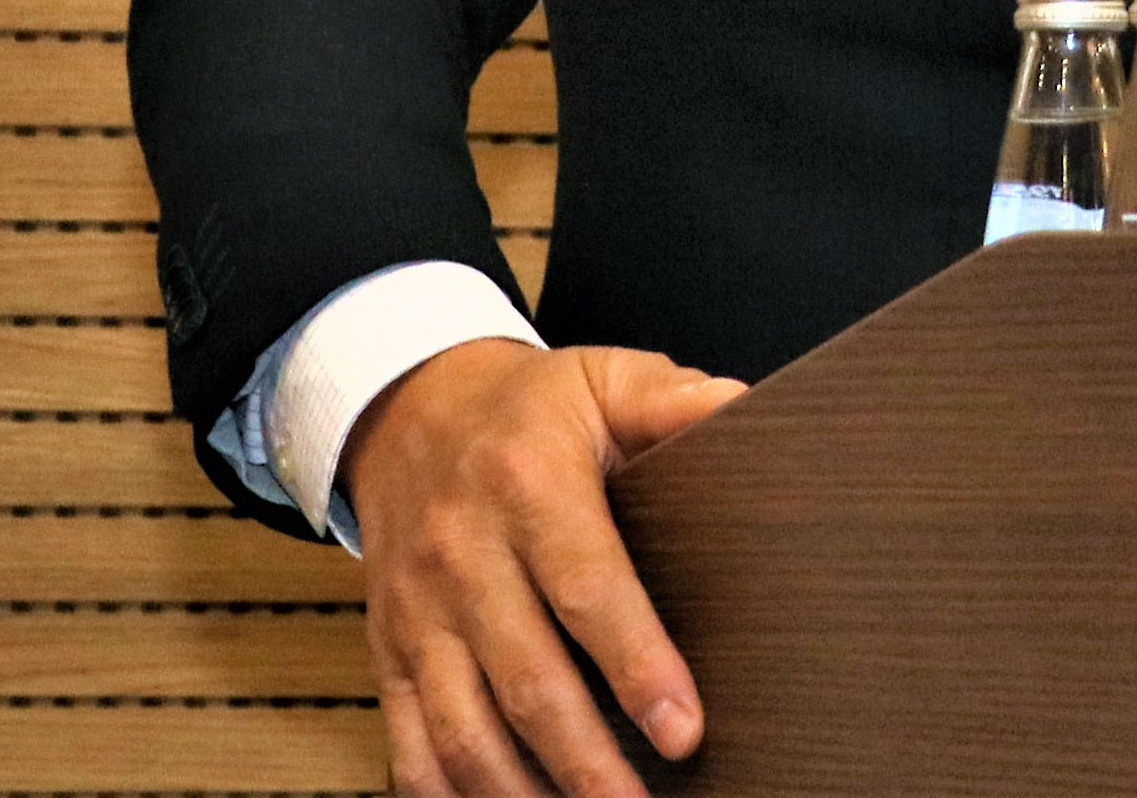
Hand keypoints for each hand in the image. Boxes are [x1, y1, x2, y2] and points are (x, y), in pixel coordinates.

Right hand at [341, 336, 742, 797]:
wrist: (406, 412)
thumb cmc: (525, 409)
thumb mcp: (602, 380)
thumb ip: (674, 400)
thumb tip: (745, 410)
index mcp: (528, 485)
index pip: (586, 589)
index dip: (637, 664)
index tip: (684, 728)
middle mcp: (462, 555)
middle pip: (527, 678)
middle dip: (587, 760)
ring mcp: (418, 612)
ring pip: (463, 727)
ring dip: (523, 793)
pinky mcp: (390, 651)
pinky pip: (409, 741)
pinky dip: (446, 795)